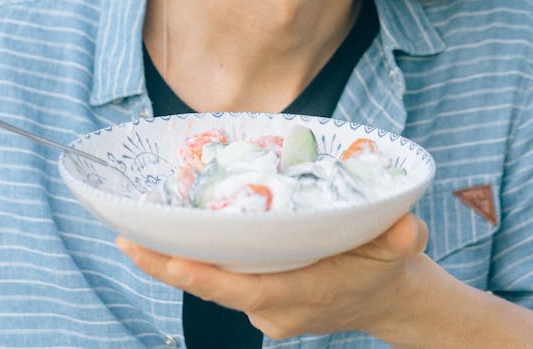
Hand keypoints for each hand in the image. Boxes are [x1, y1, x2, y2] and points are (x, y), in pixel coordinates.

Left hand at [116, 212, 428, 342]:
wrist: (392, 298)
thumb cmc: (390, 264)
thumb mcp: (402, 245)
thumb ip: (401, 236)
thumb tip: (409, 225)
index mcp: (295, 293)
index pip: (232, 286)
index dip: (191, 272)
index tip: (154, 254)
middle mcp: (271, 307)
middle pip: (209, 284)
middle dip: (165, 261)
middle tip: (124, 232)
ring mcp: (264, 308)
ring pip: (214, 281)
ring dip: (178, 258)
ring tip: (139, 224)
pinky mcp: (262, 301)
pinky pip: (225, 278)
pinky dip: (203, 259)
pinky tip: (181, 231)